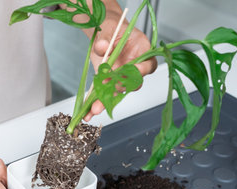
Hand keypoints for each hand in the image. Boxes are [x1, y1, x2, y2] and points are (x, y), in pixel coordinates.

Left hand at [83, 3, 157, 121]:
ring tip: (94, 110)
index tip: (130, 71)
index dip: (141, 70)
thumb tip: (102, 47)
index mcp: (142, 51)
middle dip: (119, 90)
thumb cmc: (112, 27)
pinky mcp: (108, 82)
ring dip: (105, 102)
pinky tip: (88, 112)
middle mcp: (133, 67)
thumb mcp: (108, 28)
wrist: (103, 32)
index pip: (148, 64)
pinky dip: (95, 103)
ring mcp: (121, 76)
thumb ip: (105, 38)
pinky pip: (103, 94)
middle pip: (132, 83)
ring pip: (116, 93)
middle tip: (108, 93)